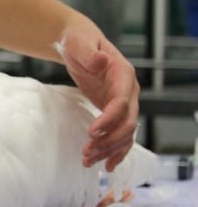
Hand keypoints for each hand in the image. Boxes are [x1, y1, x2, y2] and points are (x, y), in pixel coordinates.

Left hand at [56, 25, 139, 171]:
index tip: (91, 132)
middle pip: (127, 123)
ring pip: (125, 133)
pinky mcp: (114, 110)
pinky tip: (105, 166)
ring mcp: (123, 102)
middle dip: (109, 140)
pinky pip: (120, 134)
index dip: (109, 119)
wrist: (78, 44)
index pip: (122, 102)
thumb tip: (101, 61)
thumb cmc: (77, 41)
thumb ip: (88, 53)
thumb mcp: (78, 42)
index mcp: (123, 74)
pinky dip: (115, 151)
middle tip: (87, 152)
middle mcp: (128, 91)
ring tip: (88, 161)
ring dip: (109, 149)